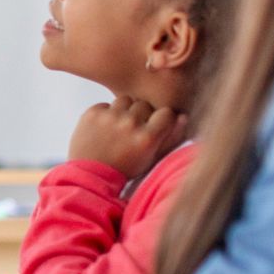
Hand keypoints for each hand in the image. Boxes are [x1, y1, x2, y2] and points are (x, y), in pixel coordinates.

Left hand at [68, 96, 185, 179]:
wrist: (90, 173)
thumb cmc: (125, 167)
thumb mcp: (153, 158)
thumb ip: (172, 138)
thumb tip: (183, 116)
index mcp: (147, 138)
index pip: (166, 113)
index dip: (161, 120)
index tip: (154, 128)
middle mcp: (129, 124)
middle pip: (144, 105)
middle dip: (141, 115)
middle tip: (132, 132)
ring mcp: (108, 117)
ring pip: (125, 100)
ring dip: (124, 110)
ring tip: (118, 128)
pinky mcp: (92, 113)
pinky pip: (106, 104)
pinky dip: (106, 113)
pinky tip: (104, 129)